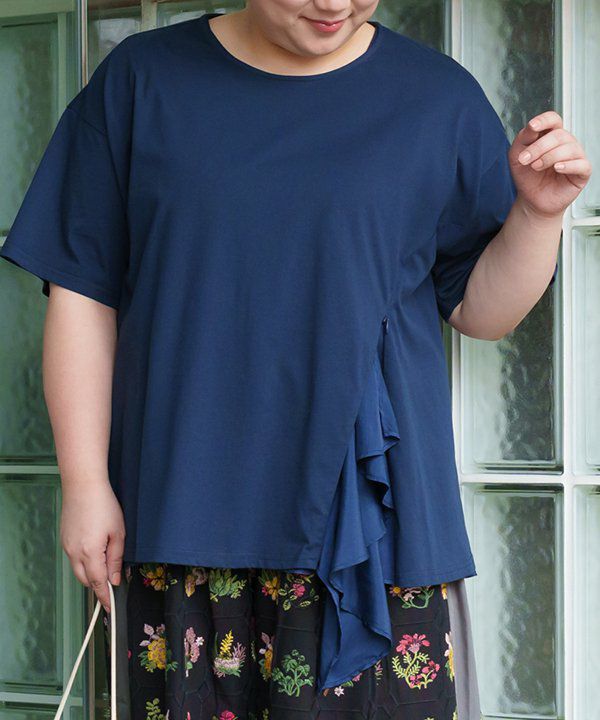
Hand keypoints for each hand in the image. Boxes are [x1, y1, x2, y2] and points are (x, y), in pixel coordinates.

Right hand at [60, 479, 125, 613]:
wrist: (83, 486)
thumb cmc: (104, 506)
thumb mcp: (118, 533)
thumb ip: (116, 559)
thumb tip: (114, 580)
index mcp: (90, 553)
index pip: (98, 583)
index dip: (105, 598)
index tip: (111, 608)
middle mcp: (75, 553)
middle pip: (86, 580)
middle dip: (99, 586)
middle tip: (112, 588)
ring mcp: (67, 546)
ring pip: (78, 570)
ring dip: (91, 574)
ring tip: (106, 569)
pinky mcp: (65, 539)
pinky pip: (74, 558)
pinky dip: (84, 562)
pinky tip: (95, 553)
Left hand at [509, 110, 592, 219]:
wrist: (530, 199)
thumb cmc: (527, 177)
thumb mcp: (517, 156)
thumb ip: (523, 139)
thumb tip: (533, 126)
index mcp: (551, 136)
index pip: (553, 120)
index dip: (544, 120)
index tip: (532, 126)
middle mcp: (566, 143)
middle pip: (559, 135)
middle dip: (539, 147)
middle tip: (525, 160)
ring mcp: (576, 157)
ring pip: (569, 148)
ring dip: (548, 157)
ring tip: (535, 167)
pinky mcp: (582, 172)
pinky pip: (581, 164)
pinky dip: (568, 165)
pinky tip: (556, 168)